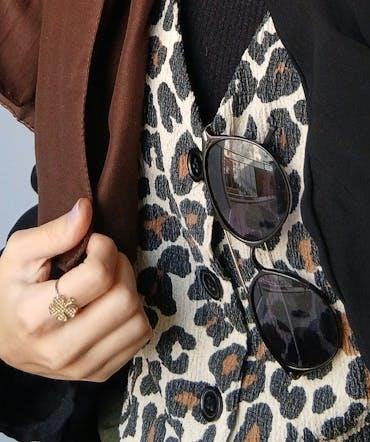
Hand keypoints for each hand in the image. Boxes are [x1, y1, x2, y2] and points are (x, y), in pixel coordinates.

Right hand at [0, 198, 151, 381]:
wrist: (4, 336)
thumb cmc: (13, 290)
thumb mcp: (20, 253)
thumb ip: (54, 231)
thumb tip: (86, 210)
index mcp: (34, 316)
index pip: (97, 276)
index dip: (104, 248)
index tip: (93, 243)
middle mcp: (58, 349)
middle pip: (123, 299)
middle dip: (121, 267)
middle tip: (105, 260)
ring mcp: (80, 367)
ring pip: (138, 320)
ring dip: (130, 291)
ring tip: (108, 283)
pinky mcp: (98, 374)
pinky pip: (140, 337)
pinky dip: (133, 314)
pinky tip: (111, 305)